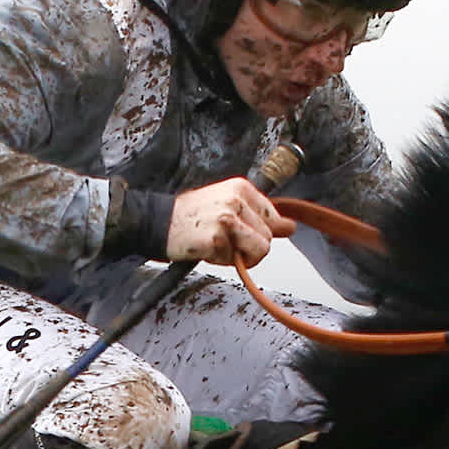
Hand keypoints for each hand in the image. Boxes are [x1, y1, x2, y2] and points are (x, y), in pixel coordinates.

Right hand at [164, 176, 291, 267]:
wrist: (157, 222)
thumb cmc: (191, 217)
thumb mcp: (228, 208)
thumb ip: (260, 218)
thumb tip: (290, 227)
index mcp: (241, 188)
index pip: (273, 217)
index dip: (258, 232)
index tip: (238, 233)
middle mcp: (236, 199)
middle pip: (268, 236)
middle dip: (249, 247)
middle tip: (223, 241)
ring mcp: (227, 218)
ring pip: (260, 249)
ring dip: (240, 256)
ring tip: (218, 246)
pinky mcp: (217, 237)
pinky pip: (236, 260)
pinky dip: (221, 261)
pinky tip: (206, 248)